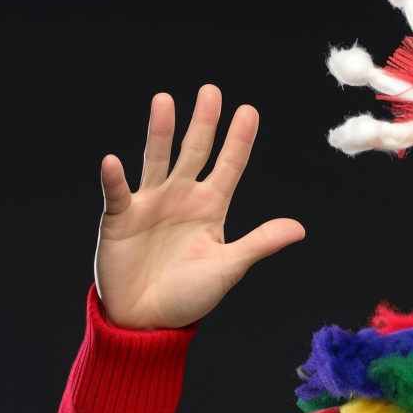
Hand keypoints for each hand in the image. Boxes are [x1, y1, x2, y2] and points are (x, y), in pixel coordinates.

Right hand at [94, 84, 305, 329]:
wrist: (148, 320)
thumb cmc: (189, 295)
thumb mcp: (230, 266)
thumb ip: (260, 243)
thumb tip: (299, 228)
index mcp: (211, 207)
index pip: (229, 165)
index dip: (239, 140)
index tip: (249, 110)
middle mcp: (182, 197)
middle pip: (194, 152)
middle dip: (204, 123)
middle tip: (211, 91)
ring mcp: (150, 205)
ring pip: (157, 160)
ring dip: (160, 132)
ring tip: (165, 102)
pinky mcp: (120, 220)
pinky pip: (118, 194)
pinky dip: (115, 180)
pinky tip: (113, 162)